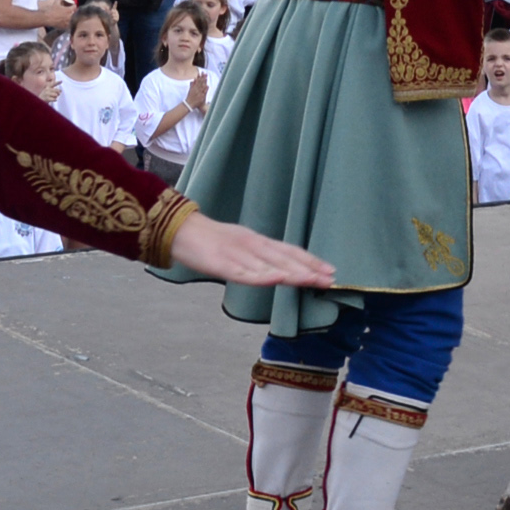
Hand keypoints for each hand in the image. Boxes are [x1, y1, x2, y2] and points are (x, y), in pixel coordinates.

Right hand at [164, 215, 335, 288]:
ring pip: (269, 264)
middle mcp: (252, 245)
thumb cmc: (211, 241)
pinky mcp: (221, 263)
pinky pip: (243, 272)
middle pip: (284, 258)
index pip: (289, 251)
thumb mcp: (241, 245)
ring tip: (311, 280)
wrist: (179, 230)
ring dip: (292, 272)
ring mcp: (237, 254)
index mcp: (257, 241)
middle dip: (308, 269)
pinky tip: (276, 279)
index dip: (310, 261)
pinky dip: (261, 276)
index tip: (330, 271)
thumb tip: (282, 270)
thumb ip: (260, 257)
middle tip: (330, 279)